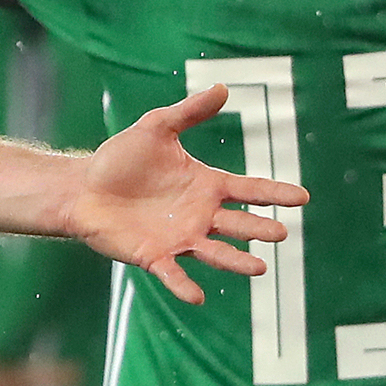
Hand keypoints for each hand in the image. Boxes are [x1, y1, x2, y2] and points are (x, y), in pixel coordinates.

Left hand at [68, 82, 302, 298]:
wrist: (82, 188)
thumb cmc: (120, 159)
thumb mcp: (156, 128)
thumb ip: (189, 112)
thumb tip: (223, 87)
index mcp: (206, 185)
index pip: (249, 189)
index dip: (275, 193)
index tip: (303, 198)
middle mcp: (199, 215)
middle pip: (239, 224)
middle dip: (259, 229)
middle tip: (281, 233)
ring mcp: (179, 238)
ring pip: (215, 251)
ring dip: (236, 261)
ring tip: (260, 268)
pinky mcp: (154, 255)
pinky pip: (173, 274)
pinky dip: (184, 286)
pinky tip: (198, 297)